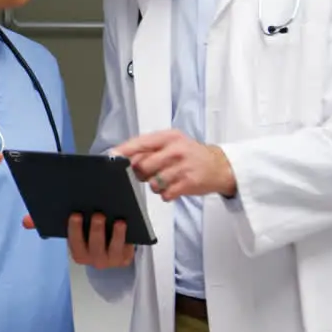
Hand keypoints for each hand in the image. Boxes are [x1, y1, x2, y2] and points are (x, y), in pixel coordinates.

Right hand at [22, 213, 134, 268]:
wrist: (112, 246)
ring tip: (118, 221)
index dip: (74, 230)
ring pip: (113, 249)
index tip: (74, 214)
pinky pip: (128, 250)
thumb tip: (25, 222)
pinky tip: (129, 226)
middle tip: (97, 214)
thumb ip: (45, 224)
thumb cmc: (87, 234)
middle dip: (96, 231)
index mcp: (78, 253)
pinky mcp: (126, 257)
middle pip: (95, 247)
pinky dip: (129, 239)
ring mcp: (111, 260)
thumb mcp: (71, 229)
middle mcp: (94, 260)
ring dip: (116, 236)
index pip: (74, 243)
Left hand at [111, 130, 236, 201]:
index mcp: (169, 137)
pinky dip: (165, 194)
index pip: (141, 143)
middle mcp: (175, 150)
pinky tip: (173, 187)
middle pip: (143, 166)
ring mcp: (182, 167)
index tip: (111, 156)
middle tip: (150, 173)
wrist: (219, 166)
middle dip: (141, 173)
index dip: (124, 150)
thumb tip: (124, 156)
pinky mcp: (188, 183)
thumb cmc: (190, 154)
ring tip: (165, 179)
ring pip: (152, 182)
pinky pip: (165, 194)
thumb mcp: (173, 142)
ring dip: (154, 185)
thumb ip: (150, 148)